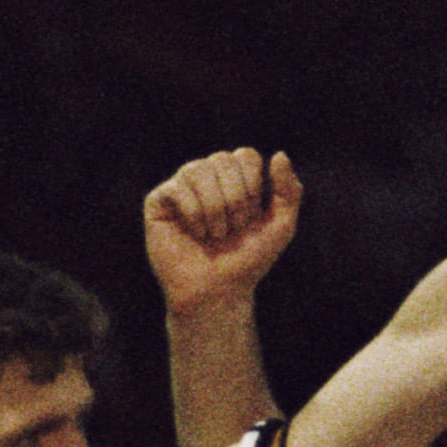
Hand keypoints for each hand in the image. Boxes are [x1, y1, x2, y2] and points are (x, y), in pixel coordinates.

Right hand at [142, 147, 300, 312]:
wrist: (217, 292)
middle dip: (234, 198)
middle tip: (233, 229)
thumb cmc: (247, 260)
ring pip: (197, 170)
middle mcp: (207, 177)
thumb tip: (279, 154)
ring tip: (215, 234)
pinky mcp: (158, 202)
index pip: (246, 155)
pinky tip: (195, 233)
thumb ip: (288, 190)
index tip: (252, 217)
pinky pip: (176, 188)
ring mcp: (181, 187)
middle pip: (223, 159)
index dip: (252, 185)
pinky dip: (193, 213)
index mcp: (235, 177)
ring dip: (214, 207)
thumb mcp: (281, 227)